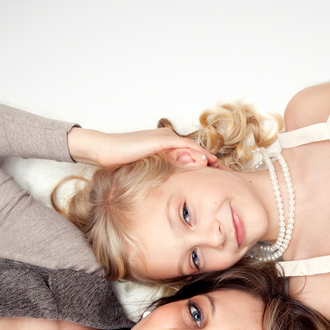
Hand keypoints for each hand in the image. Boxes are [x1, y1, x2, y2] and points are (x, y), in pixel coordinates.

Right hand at [67, 126, 217, 168]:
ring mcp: (164, 139)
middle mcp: (167, 140)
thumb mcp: (143, 172)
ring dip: (206, 158)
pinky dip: (196, 154)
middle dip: (209, 162)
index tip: (214, 176)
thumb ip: (156, 176)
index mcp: (164, 147)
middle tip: (225, 173)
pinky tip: (206, 162)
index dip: (201, 165)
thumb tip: (165, 191)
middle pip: (194, 150)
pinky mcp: (161, 141)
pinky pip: (184, 146)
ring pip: (192, 148)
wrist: (104, 150)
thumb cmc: (119, 163)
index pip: (188, 154)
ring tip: (221, 169)